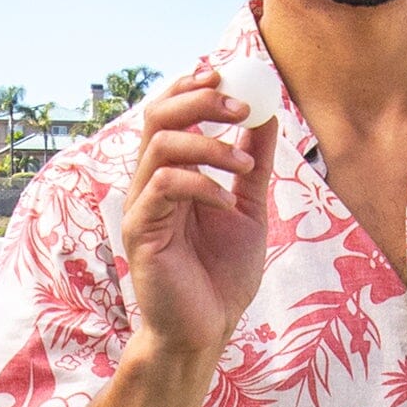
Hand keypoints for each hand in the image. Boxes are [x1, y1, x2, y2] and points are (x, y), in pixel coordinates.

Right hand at [120, 66, 275, 367]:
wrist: (207, 331)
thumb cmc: (221, 277)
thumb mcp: (249, 208)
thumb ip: (253, 162)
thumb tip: (266, 112)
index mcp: (171, 175)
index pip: (169, 112)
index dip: (193, 87)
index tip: (230, 75)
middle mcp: (150, 185)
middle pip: (156, 115)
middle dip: (199, 100)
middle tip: (239, 105)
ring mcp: (141, 208)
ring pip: (161, 145)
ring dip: (209, 144)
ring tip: (244, 166)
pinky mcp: (140, 233)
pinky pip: (165, 186)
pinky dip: (201, 183)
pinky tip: (227, 201)